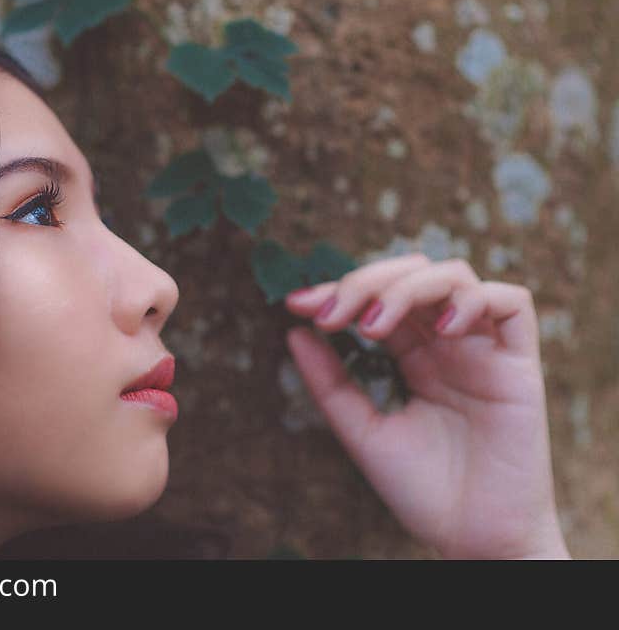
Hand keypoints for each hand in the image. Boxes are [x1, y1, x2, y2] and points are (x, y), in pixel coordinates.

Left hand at [283, 253, 569, 558]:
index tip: (296, 305)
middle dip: (365, 282)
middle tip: (329, 314)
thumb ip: (329, 382)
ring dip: (407, 288)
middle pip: (411, 274)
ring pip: (454, 276)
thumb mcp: (361, 431)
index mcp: (412, 355)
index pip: (376, 298)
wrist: (470, 539)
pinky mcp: (519, 365)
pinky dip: (473, 300)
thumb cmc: (421, 489)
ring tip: (373, 327)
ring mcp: (483, 350)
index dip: (338, 291)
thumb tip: (293, 332)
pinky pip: (512, 303)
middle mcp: (447, 344)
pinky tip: (440, 329)